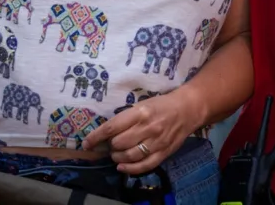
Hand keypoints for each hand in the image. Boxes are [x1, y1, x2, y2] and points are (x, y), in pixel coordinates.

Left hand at [82, 90, 202, 174]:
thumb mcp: (142, 105)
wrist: (187, 109)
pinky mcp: (163, 153)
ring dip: (118, 158)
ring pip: (129, 156)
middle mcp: (147, 128)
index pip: (112, 127)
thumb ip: (126, 119)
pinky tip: (122, 167)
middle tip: (110, 145)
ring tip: (116, 155)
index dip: (96, 137)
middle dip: (110, 147)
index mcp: (140, 112)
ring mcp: (156, 142)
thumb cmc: (161, 105)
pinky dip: (129, 169)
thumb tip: (105, 134)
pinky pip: (143, 166)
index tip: (87, 143)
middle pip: (119, 143)